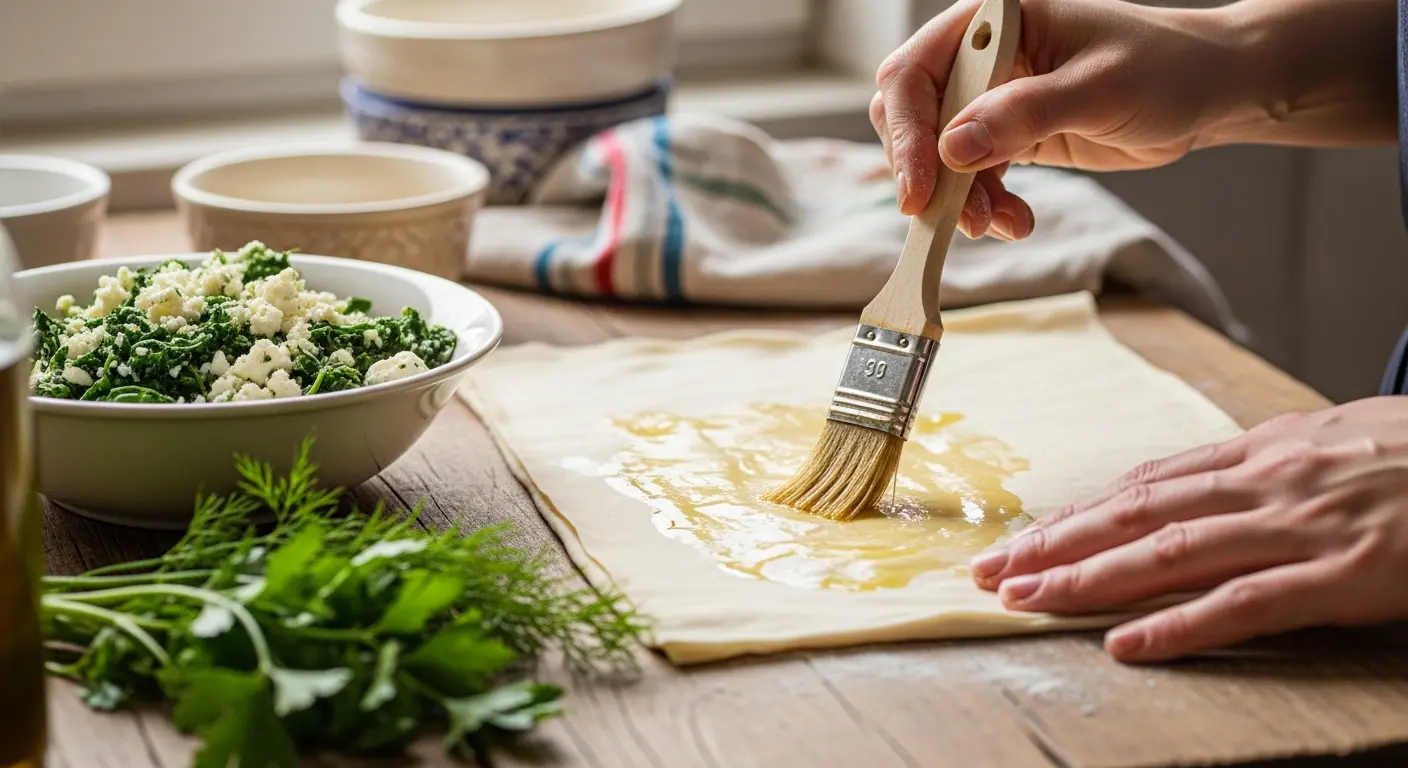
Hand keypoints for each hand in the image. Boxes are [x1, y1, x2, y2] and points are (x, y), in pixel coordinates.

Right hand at [872, 0, 1241, 236]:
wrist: (1209, 93)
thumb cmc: (1166, 68)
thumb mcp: (1098, 90)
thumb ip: (1024, 114)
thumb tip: (953, 147)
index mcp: (994, 22)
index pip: (914, 73)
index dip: (907, 133)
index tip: (918, 191)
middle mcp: (982, 57)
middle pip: (912, 116)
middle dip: (927, 172)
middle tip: (952, 217)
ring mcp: (992, 97)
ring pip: (937, 155)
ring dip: (959, 198)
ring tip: (997, 223)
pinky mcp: (1008, 135)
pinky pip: (970, 176)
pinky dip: (983, 205)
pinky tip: (1013, 220)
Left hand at [969, 397, 1407, 661]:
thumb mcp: (1333, 441)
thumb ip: (1262, 466)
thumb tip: (1194, 485)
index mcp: (1263, 453)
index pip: (1144, 486)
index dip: (1076, 514)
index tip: (1020, 537)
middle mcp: (1267, 483)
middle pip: (1136, 514)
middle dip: (1055, 544)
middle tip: (990, 572)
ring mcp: (1304, 527)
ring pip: (1172, 553)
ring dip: (1090, 579)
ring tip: (1028, 601)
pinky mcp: (1347, 576)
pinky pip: (1248, 604)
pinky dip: (1180, 624)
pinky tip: (1127, 643)